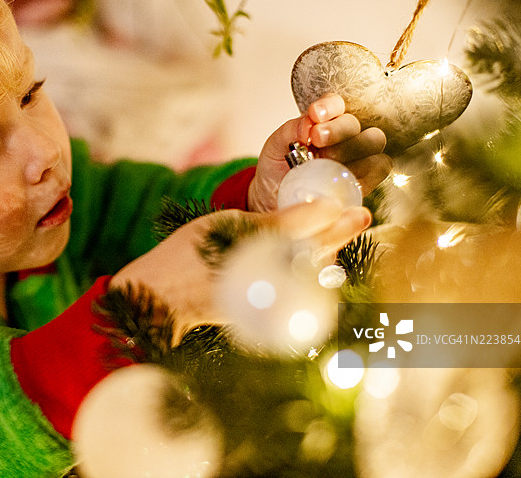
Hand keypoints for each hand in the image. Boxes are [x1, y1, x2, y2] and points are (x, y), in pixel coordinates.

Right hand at [111, 200, 370, 339]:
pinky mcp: (260, 312)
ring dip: (330, 251)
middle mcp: (264, 278)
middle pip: (315, 254)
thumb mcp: (228, 225)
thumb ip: (275, 221)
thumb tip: (320, 208)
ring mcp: (263, 299)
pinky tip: (323, 258)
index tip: (354, 207)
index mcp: (255, 250)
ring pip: (308, 272)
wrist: (159, 296)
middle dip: (339, 235)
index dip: (333, 219)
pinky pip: (294, 286)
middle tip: (362, 216)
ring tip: (346, 233)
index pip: (305, 232)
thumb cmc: (187, 254)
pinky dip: (310, 269)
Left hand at [248, 92, 391, 211]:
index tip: (315, 114)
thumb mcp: (275, 148)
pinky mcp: (364, 181)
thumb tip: (308, 123)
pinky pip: (379, 169)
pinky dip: (364, 170)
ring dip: (352, 148)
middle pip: (356, 123)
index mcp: (325, 122)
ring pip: (374, 142)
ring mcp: (358, 158)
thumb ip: (290, 131)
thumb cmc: (277, 171)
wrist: (275, 201)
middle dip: (338, 129)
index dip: (329, 106)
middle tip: (317, 139)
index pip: (336, 103)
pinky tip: (342, 176)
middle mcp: (344, 137)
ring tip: (327, 160)